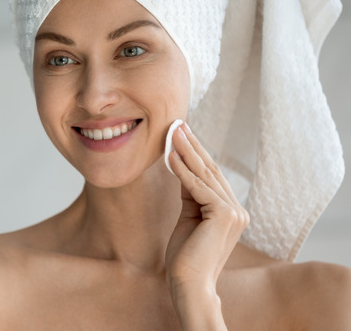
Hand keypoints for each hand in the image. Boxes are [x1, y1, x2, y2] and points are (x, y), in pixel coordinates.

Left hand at [164, 123, 248, 328]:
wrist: (189, 283)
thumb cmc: (185, 256)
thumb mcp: (188, 217)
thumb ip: (189, 194)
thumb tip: (180, 166)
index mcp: (231, 211)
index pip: (211, 175)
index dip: (195, 152)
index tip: (181, 133)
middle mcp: (237, 209)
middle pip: (210, 171)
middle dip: (191, 145)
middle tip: (177, 123)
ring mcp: (234, 212)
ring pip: (204, 175)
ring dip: (185, 151)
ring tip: (172, 132)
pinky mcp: (224, 215)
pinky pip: (197, 187)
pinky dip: (182, 171)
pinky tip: (169, 156)